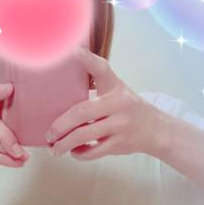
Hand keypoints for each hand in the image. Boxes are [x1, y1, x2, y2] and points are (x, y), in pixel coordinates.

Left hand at [44, 46, 163, 159]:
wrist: (155, 129)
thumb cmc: (126, 108)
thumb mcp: (116, 91)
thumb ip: (94, 89)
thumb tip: (57, 91)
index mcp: (114, 86)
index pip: (101, 69)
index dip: (87, 59)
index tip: (73, 51)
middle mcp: (118, 103)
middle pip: (82, 112)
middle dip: (60, 125)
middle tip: (48, 135)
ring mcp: (120, 124)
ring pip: (84, 135)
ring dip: (65, 144)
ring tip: (54, 149)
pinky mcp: (120, 143)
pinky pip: (94, 151)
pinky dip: (80, 154)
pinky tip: (74, 152)